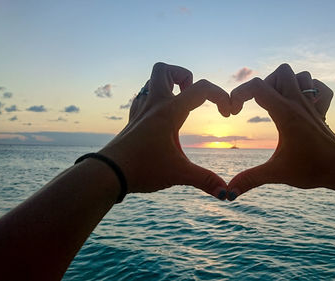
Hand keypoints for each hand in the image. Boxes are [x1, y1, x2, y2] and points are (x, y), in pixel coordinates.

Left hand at [99, 63, 230, 198]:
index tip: (226, 115)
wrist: (108, 174)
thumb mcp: (179, 175)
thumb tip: (227, 194)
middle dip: (184, 76)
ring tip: (180, 104)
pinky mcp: (132, 121)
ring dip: (168, 85)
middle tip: (192, 96)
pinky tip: (161, 117)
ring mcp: (140, 112)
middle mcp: (154, 105)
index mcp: (169, 112)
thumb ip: (205, 181)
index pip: (201, 88)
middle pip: (165, 70)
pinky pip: (143, 98)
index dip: (221, 96)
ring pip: (151, 81)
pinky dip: (155, 99)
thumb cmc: (142, 169)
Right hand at [227, 63, 334, 199]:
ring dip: (285, 84)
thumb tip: (229, 193)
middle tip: (259, 105)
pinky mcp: (320, 110)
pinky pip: (317, 86)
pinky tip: (299, 104)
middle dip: (264, 83)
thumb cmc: (311, 169)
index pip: (257, 86)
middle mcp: (299, 103)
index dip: (239, 94)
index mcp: (285, 113)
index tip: (234, 113)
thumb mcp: (277, 173)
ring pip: (299, 75)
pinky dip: (307, 88)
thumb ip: (250, 179)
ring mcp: (311, 105)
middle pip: (280, 72)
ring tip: (276, 103)